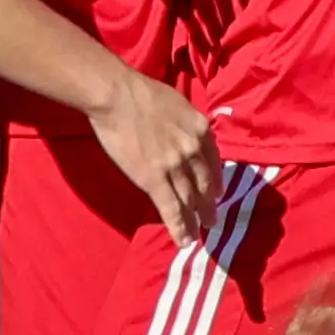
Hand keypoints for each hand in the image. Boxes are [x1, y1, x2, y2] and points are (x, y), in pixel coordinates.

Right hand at [84, 71, 221, 240]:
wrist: (118, 96)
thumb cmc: (141, 92)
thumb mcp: (177, 103)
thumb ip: (187, 122)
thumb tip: (186, 132)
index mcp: (201, 130)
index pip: (214, 162)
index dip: (216, 181)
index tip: (216, 193)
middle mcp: (193, 150)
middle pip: (204, 184)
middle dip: (208, 205)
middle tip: (212, 220)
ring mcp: (175, 166)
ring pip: (189, 200)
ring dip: (195, 220)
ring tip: (198, 234)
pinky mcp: (154, 180)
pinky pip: (170, 209)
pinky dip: (179, 228)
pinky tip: (184, 241)